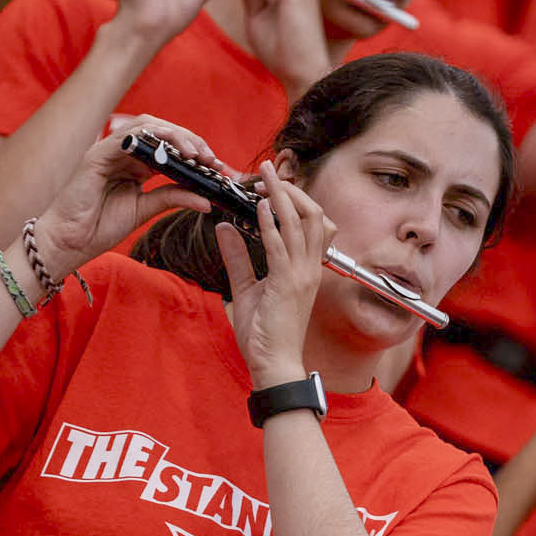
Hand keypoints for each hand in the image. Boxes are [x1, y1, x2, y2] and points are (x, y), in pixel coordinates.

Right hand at [29, 115, 223, 282]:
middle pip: (161, 131)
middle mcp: (124, 154)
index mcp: (136, 164)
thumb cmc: (100, 226)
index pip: (169, 146)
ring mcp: (109, 152)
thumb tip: (207, 199)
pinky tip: (169, 147)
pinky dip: (149, 137)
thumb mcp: (145, 209)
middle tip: (210, 158)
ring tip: (195, 153)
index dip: (194, 151)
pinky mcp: (96, 156)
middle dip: (190, 141)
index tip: (216, 166)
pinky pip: (125, 138)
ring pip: (146, 128)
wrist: (69, 242)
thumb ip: (173, 197)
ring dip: (175, 136)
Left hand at [214, 159, 333, 384]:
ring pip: (301, 224)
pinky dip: (270, 223)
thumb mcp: (246, 289)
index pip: (309, 223)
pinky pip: (281, 246)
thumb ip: (237, 257)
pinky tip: (258, 207)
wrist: (274, 364)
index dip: (292, 199)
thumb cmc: (264, 333)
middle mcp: (309, 267)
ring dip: (281, 197)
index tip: (270, 181)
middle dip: (290, 189)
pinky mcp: (288, 284)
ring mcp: (301, 275)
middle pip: (312, 215)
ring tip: (264, 177)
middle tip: (267, 170)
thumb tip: (223, 228)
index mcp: (303, 268)